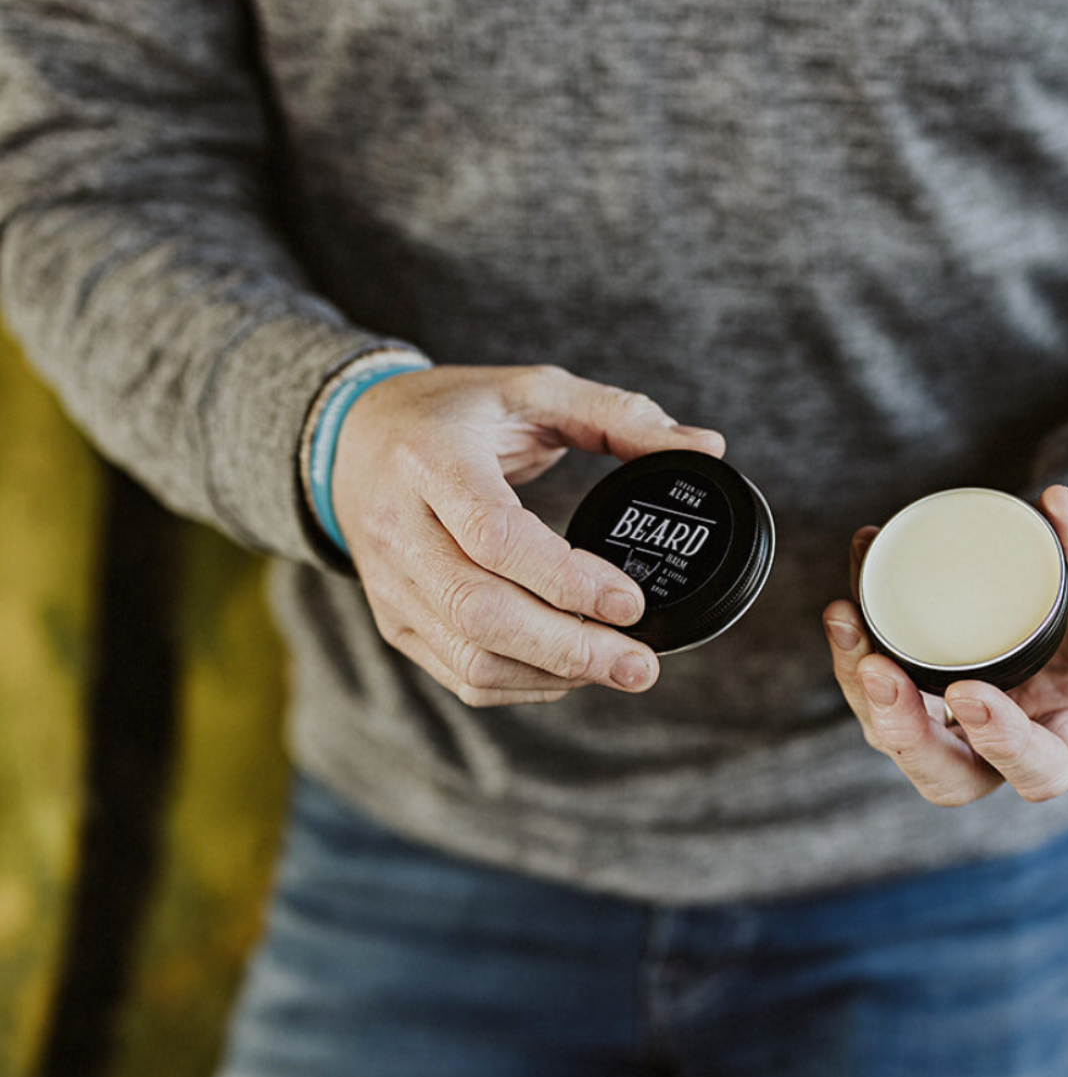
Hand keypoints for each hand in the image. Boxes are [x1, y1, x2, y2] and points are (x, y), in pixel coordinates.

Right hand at [332, 364, 723, 706]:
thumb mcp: (534, 390)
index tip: (631, 601)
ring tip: (618, 668)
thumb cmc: (454, 413)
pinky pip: (458, 674)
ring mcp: (391, 583)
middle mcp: (400, 529)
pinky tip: (569, 673)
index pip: (495, 537)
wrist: (352, 437)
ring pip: (469, 656)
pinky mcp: (394, 620)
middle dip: (570, 649)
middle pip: (481, 612)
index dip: (567, 580)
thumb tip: (707, 448)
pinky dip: (521, 686)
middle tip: (641, 664)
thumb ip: (620, 415)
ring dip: (552, 675)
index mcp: (432, 461)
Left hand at [822, 485, 1067, 805]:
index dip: (1002, 746)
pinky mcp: (929, 682)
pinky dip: (857, 643)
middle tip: (878, 669)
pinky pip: (882, 683)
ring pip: (900, 735)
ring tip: (845, 619)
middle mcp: (1018, 737)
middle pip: (949, 776)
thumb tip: (1056, 507)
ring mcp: (966, 718)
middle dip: (904, 733)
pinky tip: (850, 590)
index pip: (1043, 769)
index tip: (967, 692)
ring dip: (861, 687)